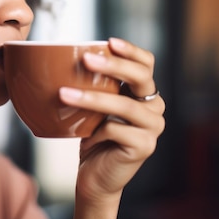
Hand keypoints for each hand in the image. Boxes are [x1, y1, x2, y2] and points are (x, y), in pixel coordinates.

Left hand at [59, 38, 165, 218]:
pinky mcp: (145, 147)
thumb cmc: (91, 136)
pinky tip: (86, 136)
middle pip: (142, 77)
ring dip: (92, 98)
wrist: (94, 177)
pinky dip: (96, 131)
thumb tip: (65, 57)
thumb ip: (93, 85)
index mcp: (143, 93)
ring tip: (63, 94)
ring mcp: (154, 128)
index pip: (146, 63)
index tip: (108, 41)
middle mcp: (155, 108)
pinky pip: (116, 130)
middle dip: (114, 65)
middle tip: (85, 60)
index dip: (131, 50)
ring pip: (124, 105)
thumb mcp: (92, 106)